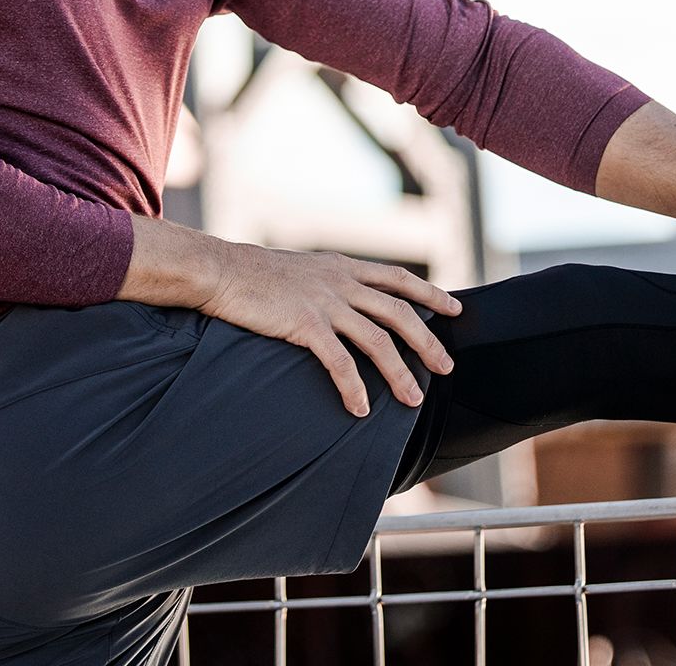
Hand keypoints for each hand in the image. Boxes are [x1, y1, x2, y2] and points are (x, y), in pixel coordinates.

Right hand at [196, 242, 463, 415]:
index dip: (429, 293)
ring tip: (413, 400)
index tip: (454, 308)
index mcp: (343, 267)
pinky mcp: (305, 324)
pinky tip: (360, 409)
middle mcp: (341, 282)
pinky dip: (354, 387)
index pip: (398, 278)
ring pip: (377, 340)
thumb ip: (328, 282)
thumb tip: (346, 299)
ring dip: (399, 372)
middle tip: (446, 367)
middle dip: (427, 341)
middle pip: (399, 312)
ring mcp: (325, 302)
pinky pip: (339, 361)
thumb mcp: (303, 270)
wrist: (220, 270)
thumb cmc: (255, 275)